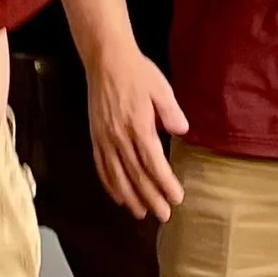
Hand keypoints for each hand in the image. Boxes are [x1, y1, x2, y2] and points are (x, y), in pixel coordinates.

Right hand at [85, 43, 186, 220]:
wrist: (106, 60)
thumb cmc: (137, 73)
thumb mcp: (161, 88)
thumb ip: (171, 112)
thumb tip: (181, 132)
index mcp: (138, 126)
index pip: (153, 162)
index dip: (164, 183)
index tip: (176, 198)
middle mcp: (119, 136)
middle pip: (135, 174)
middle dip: (150, 197)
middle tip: (163, 216)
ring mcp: (104, 138)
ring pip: (117, 175)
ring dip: (129, 197)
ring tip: (141, 213)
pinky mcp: (95, 136)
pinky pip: (101, 166)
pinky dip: (109, 184)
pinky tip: (118, 196)